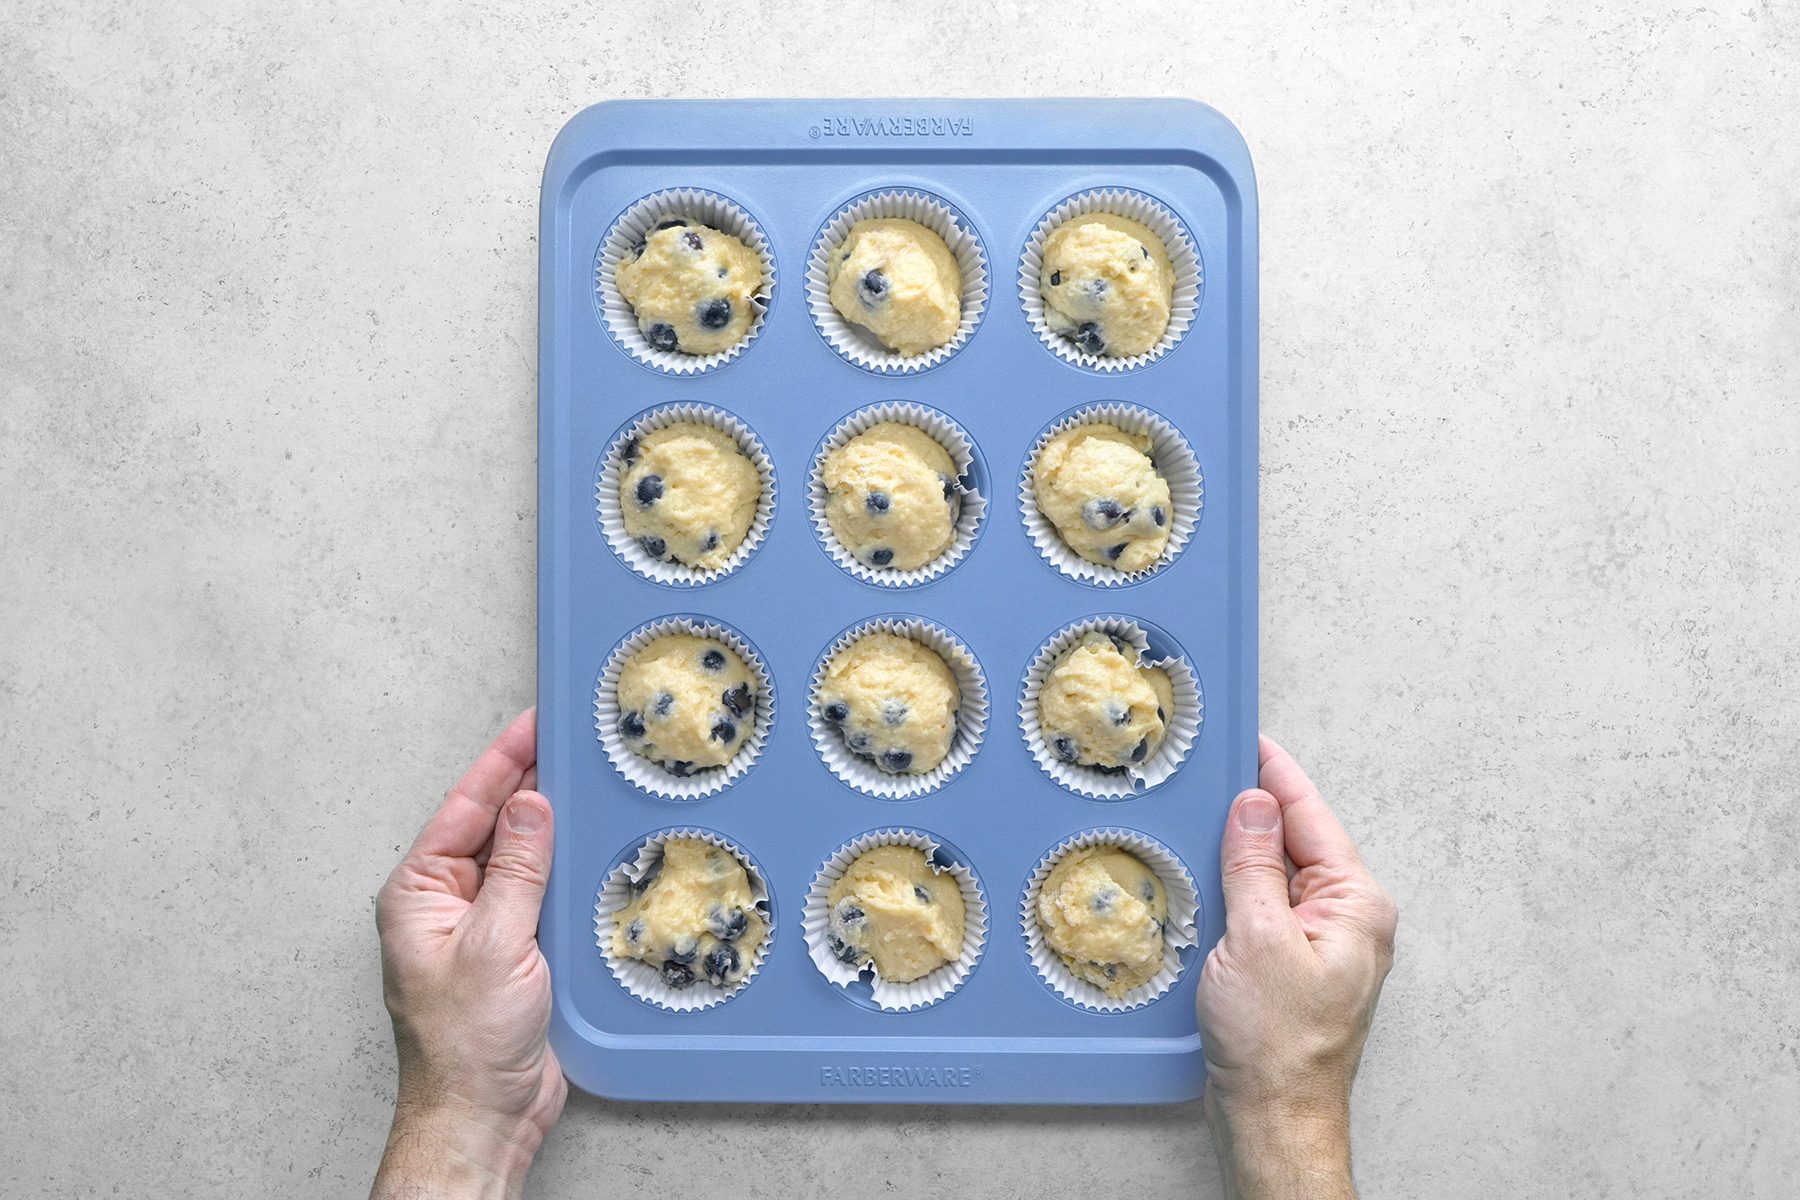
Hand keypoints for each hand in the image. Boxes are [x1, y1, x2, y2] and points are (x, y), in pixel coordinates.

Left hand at [372, 709, 565, 1199]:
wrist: (483, 1114)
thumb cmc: (465, 1047)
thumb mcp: (494, 943)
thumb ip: (517, 869)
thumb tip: (531, 805)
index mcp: (420, 891)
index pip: (466, 807)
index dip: (504, 761)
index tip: (533, 723)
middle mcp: (447, 903)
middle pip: (495, 825)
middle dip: (531, 782)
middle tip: (570, 739)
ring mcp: (482, 926)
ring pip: (523, 857)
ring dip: (554, 826)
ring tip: (586, 783)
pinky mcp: (515, 950)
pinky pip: (542, 893)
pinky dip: (567, 868)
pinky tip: (591, 851)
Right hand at [1197, 736, 1397, 1199]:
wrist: (1274, 1115)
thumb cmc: (1276, 1044)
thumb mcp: (1257, 938)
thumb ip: (1255, 865)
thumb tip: (1255, 804)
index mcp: (1355, 903)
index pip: (1311, 815)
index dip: (1276, 775)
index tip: (1250, 741)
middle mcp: (1349, 918)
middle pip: (1297, 841)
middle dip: (1255, 808)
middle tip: (1215, 771)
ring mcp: (1324, 943)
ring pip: (1279, 874)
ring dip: (1242, 851)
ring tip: (1204, 819)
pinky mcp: (1296, 965)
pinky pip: (1267, 906)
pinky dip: (1239, 888)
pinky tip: (1209, 881)